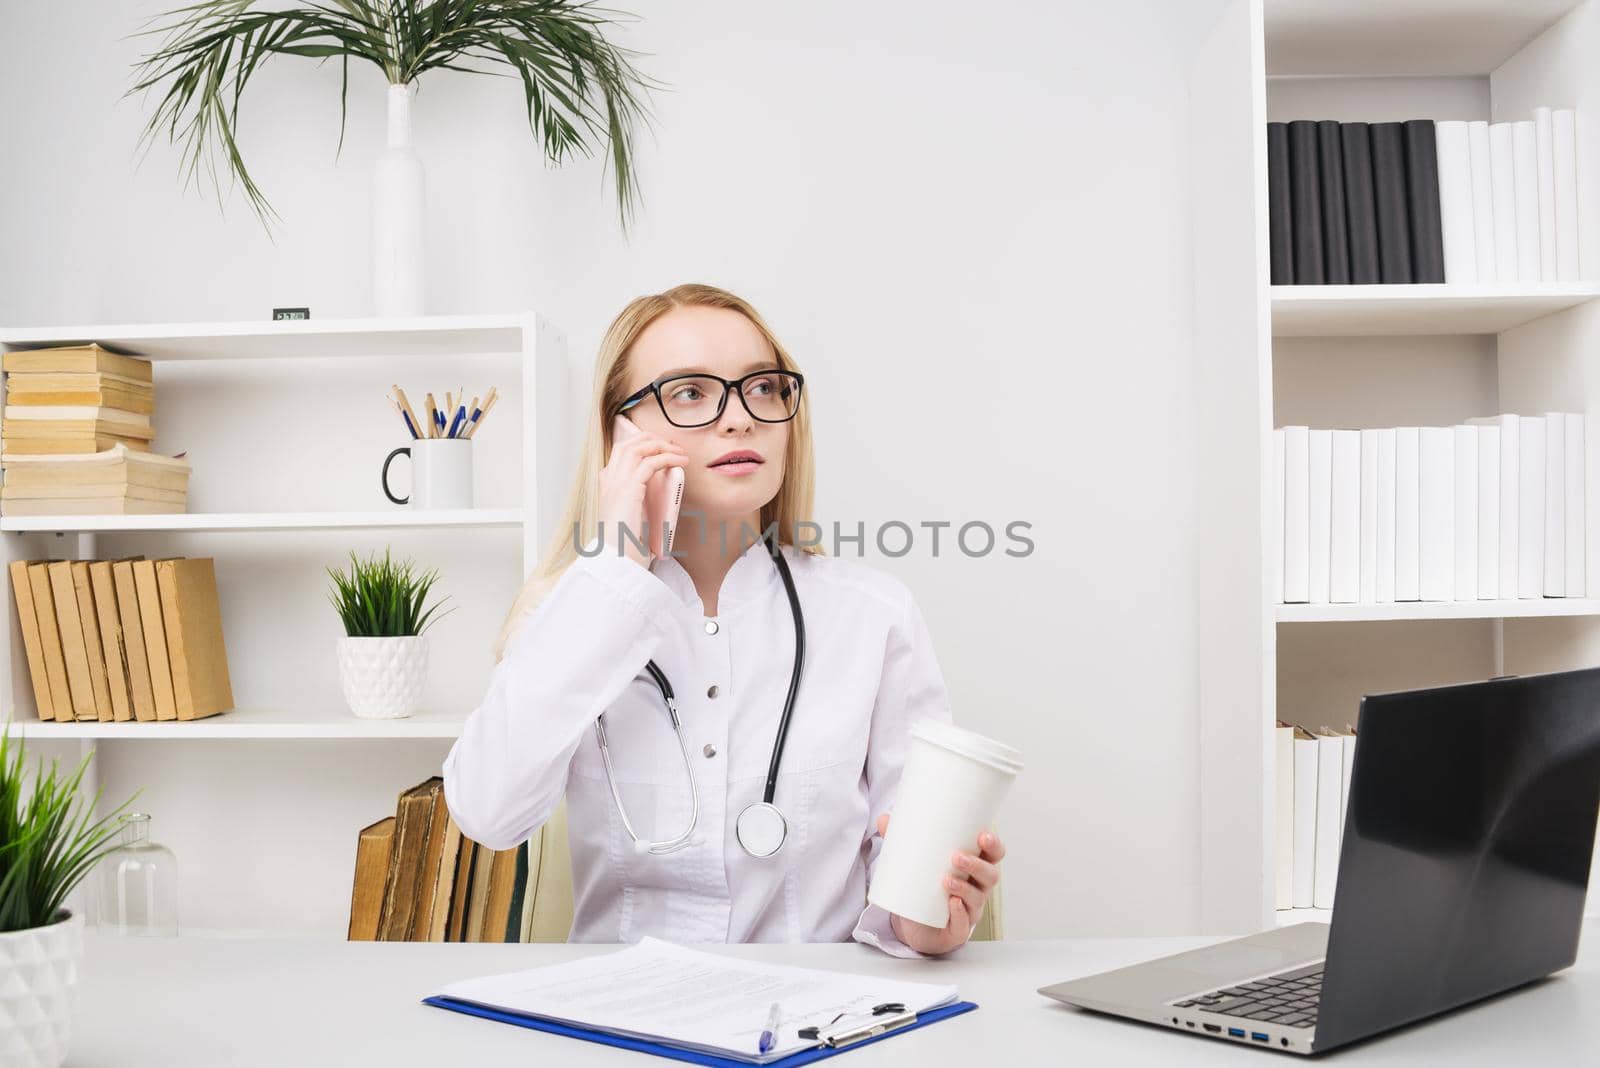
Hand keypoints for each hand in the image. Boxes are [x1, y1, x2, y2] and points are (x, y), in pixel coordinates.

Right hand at [599, 420, 688, 566]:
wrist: (615, 560)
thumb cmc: (625, 545)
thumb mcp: (630, 517)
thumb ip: (638, 501)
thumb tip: (659, 490)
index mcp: (606, 487)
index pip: (619, 454)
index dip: (640, 446)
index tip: (659, 448)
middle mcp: (608, 481)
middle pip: (627, 445)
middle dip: (651, 439)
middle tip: (671, 445)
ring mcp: (616, 483)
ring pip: (638, 448)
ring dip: (662, 446)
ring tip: (679, 452)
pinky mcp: (628, 489)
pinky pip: (650, 462)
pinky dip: (668, 457)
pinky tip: (680, 461)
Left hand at [875, 812, 1005, 955]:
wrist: (919, 926)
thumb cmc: (926, 888)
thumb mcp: (916, 863)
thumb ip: (901, 840)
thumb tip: (883, 818)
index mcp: (973, 868)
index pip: (994, 854)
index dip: (993, 845)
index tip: (983, 834)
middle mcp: (977, 888)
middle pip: (990, 875)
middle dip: (977, 865)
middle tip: (956, 857)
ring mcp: (969, 910)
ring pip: (977, 898)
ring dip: (964, 888)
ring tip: (946, 880)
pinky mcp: (958, 929)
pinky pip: (964, 923)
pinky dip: (959, 913)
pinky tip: (952, 904)